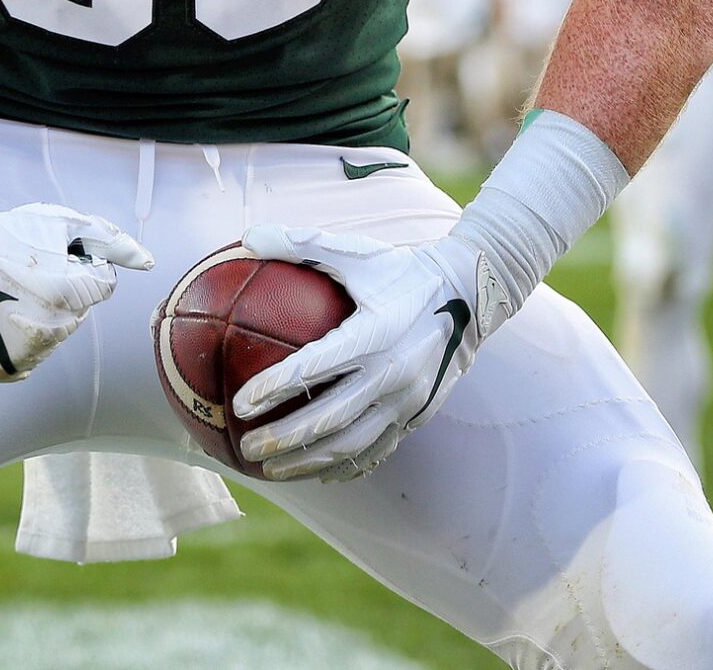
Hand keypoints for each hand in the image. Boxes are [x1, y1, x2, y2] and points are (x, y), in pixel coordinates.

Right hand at [0, 203, 150, 381]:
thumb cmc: (1, 233)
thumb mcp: (57, 222)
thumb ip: (108, 240)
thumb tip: (148, 261)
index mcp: (70, 294)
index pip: (101, 283)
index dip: (78, 263)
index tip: (47, 254)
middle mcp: (52, 331)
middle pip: (80, 312)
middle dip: (62, 291)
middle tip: (24, 270)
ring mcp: (27, 355)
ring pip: (55, 335)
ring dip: (41, 315)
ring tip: (7, 290)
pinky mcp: (4, 370)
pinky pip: (30, 357)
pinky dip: (20, 338)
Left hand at [232, 224, 479, 482]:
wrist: (472, 295)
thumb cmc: (402, 270)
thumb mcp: (357, 252)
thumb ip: (302, 244)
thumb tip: (247, 239)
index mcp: (375, 333)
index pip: (315, 367)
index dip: (275, 387)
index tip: (240, 403)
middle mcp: (393, 373)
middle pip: (330, 418)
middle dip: (284, 438)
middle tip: (247, 447)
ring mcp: (408, 400)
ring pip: (352, 444)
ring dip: (309, 461)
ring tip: (271, 471)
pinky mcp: (419, 415)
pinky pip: (378, 450)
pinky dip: (345, 466)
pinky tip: (317, 474)